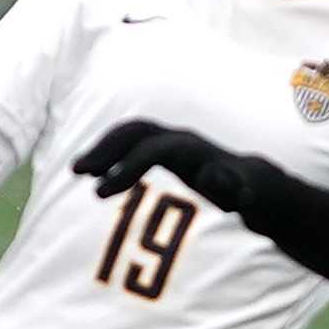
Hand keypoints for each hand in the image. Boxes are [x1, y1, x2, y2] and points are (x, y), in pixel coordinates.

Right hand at [72, 121, 250, 210]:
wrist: (251, 181)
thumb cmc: (244, 194)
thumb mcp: (242, 195)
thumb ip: (231, 187)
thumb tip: (213, 177)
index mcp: (192, 149)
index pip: (152, 150)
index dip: (126, 168)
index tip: (100, 192)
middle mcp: (177, 139)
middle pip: (135, 132)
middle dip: (105, 149)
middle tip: (77, 172)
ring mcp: (169, 141)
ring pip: (129, 134)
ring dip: (102, 148)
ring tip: (77, 171)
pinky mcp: (162, 148)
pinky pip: (131, 142)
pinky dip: (111, 152)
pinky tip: (93, 172)